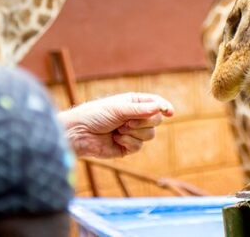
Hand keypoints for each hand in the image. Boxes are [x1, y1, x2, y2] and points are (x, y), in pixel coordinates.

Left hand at [59, 93, 173, 158]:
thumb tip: (159, 108)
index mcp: (134, 103)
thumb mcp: (119, 108)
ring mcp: (132, 132)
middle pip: (156, 120)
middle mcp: (135, 117)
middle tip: (127, 121)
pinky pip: (139, 146)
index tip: (169, 112)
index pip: (156, 103)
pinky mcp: (127, 147)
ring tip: (118, 130)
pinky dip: (128, 142)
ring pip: (150, 135)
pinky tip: (115, 139)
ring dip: (134, 133)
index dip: (164, 107)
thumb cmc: (95, 115)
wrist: (79, 134)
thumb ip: (140, 110)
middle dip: (143, 122)